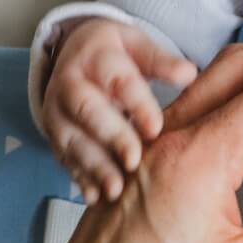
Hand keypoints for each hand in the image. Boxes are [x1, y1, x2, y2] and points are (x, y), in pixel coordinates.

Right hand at [41, 17, 198, 202]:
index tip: (156, 128)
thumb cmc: (116, 52)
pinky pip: (63, 157)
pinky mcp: (52, 133)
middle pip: (87, 110)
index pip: (118, 80)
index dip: (137, 104)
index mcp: (97, 57)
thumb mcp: (138, 45)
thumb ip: (161, 61)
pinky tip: (95, 196)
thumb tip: (190, 73)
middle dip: (110, 137)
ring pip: (71, 138)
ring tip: (115, 189)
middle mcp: (70, 83)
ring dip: (92, 165)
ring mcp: (57, 110)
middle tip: (134, 161)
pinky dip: (79, 178)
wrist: (74, 52)